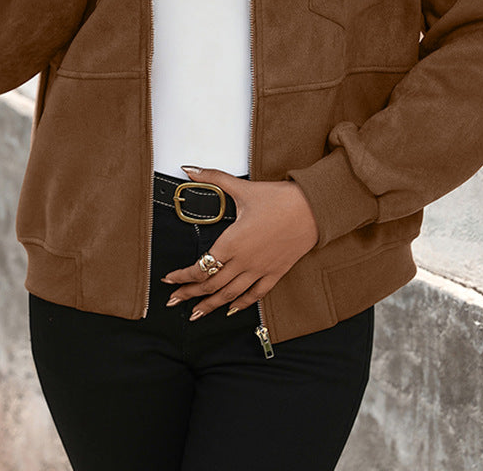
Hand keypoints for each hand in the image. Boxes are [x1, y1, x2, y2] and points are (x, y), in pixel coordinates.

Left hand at [161, 167, 319, 319]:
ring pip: (230, 295)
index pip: (200, 267)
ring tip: (196, 314)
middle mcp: (244, 261)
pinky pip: (256, 295)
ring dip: (210, 305)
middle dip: (189, 294)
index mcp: (232, 243)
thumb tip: (190, 170)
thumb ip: (213, 178)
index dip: (182, 276)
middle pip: (211, 285)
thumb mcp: (242, 188)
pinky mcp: (275, 272)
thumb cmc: (279, 198)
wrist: (313, 209)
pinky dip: (242, 304)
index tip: (169, 279)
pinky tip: (232, 309)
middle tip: (173, 301)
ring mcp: (260, 269)